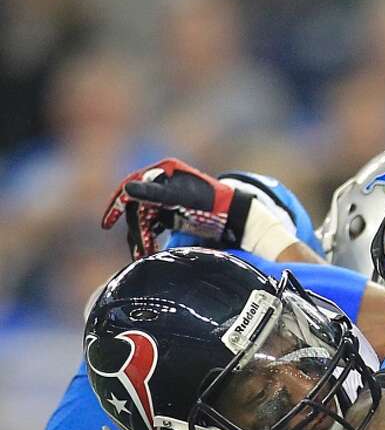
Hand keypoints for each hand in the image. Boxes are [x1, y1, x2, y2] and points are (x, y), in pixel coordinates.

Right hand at [103, 158, 248, 257]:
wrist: (233, 216)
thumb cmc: (211, 203)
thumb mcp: (183, 197)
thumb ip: (155, 194)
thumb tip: (125, 189)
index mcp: (162, 172)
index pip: (131, 187)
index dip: (116, 206)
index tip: (106, 224)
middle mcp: (160, 184)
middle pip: (136, 208)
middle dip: (136, 231)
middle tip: (142, 250)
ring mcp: (164, 200)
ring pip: (141, 220)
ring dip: (139, 239)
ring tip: (142, 257)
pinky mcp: (169, 215)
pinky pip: (150, 227)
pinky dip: (146, 240)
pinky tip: (146, 254)